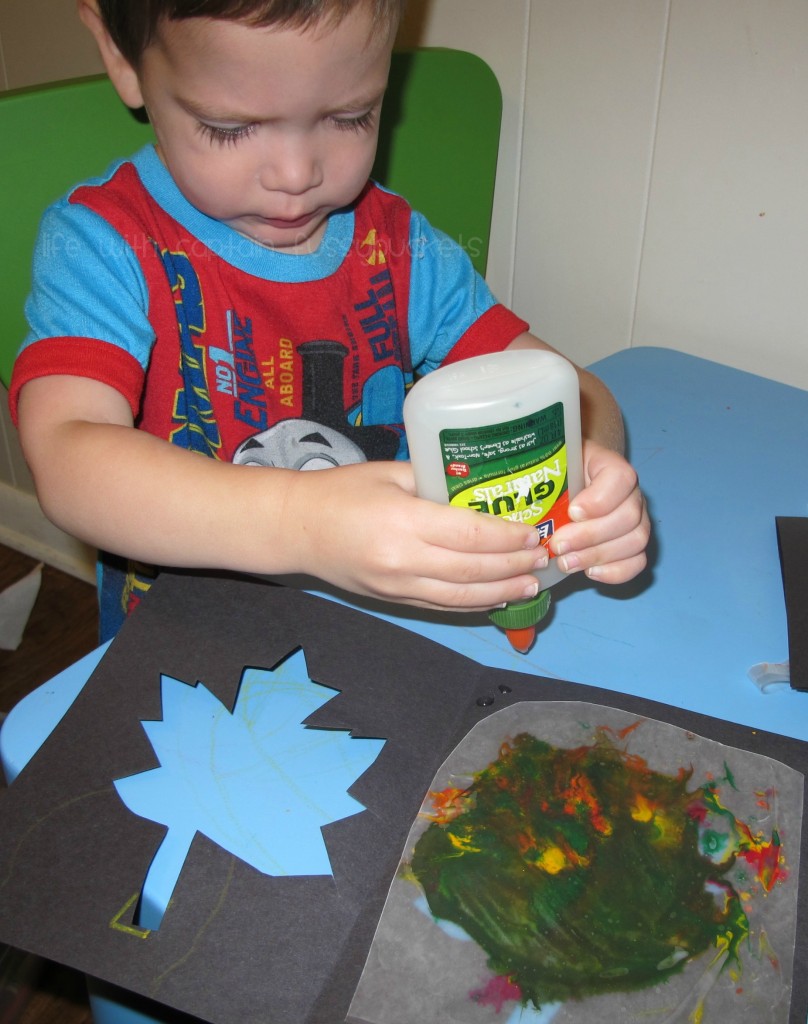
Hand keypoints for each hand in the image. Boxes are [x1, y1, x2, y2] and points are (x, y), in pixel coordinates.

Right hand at [286, 460, 549, 611]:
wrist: (295, 528)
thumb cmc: (341, 491)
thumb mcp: (391, 473)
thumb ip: (436, 482)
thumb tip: (483, 486)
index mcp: (404, 521)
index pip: (470, 534)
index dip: (508, 537)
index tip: (535, 532)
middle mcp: (403, 560)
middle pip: (473, 570)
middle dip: (515, 566)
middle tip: (545, 558)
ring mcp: (397, 586)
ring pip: (462, 597)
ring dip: (503, 593)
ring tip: (533, 586)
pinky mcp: (393, 600)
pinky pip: (442, 606)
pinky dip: (474, 604)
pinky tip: (498, 598)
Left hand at [548, 442, 649, 582]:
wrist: (577, 481)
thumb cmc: (563, 475)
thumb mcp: (556, 467)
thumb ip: (551, 477)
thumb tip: (530, 495)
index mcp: (613, 467)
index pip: (620, 478)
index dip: (598, 500)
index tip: (572, 512)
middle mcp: (632, 494)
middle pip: (628, 517)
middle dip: (589, 536)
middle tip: (558, 546)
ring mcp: (639, 520)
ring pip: (635, 541)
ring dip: (597, 556)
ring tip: (566, 562)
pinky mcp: (635, 545)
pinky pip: (637, 562)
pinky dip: (614, 572)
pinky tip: (589, 572)